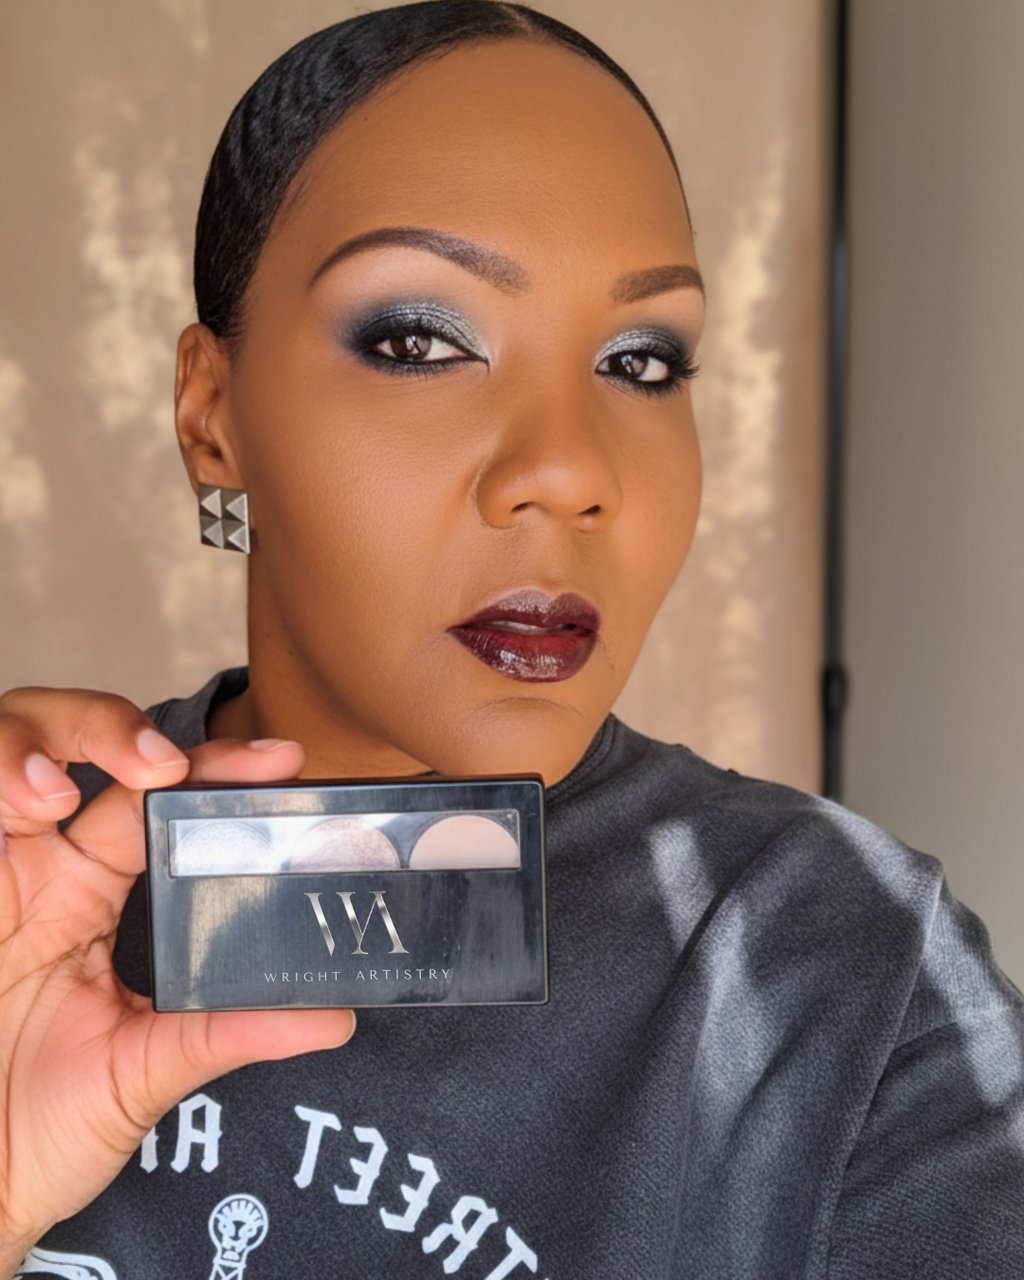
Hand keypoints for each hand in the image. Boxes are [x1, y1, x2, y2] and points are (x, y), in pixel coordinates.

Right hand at [0, 689, 355, 1272]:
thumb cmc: (39, 1128)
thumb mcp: (143, 1073)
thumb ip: (227, 1033)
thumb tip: (335, 1018)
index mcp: (101, 895)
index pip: (163, 805)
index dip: (215, 771)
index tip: (280, 761)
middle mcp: (49, 866)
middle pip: (85, 748)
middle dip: (121, 727)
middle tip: (168, 761)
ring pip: (15, 743)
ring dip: (41, 741)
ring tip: (63, 791)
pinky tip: (27, 805)